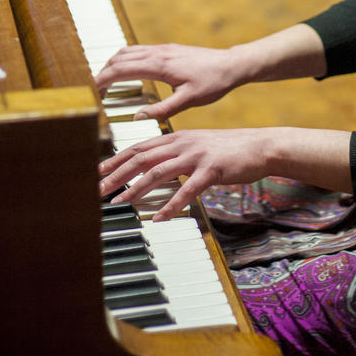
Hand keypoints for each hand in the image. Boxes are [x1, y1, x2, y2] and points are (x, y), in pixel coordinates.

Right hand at [96, 43, 238, 119]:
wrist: (231, 65)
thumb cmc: (213, 83)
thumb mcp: (188, 101)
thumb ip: (162, 110)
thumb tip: (137, 116)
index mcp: (160, 65)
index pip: (120, 69)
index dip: (101, 79)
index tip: (91, 92)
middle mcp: (158, 53)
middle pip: (119, 57)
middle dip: (102, 72)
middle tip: (94, 91)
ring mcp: (163, 49)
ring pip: (128, 51)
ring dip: (113, 65)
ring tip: (106, 83)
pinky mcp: (168, 49)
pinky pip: (139, 50)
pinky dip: (126, 60)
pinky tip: (128, 73)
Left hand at [98, 125, 351, 220]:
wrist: (260, 145)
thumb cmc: (228, 150)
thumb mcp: (197, 147)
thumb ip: (174, 155)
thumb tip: (152, 169)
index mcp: (176, 137)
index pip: (138, 147)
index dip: (115, 160)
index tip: (96, 173)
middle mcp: (182, 143)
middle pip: (141, 157)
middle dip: (116, 174)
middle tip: (96, 190)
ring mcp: (196, 155)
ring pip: (158, 172)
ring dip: (136, 189)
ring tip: (119, 204)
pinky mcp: (212, 170)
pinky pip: (188, 190)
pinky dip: (172, 204)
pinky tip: (160, 218)